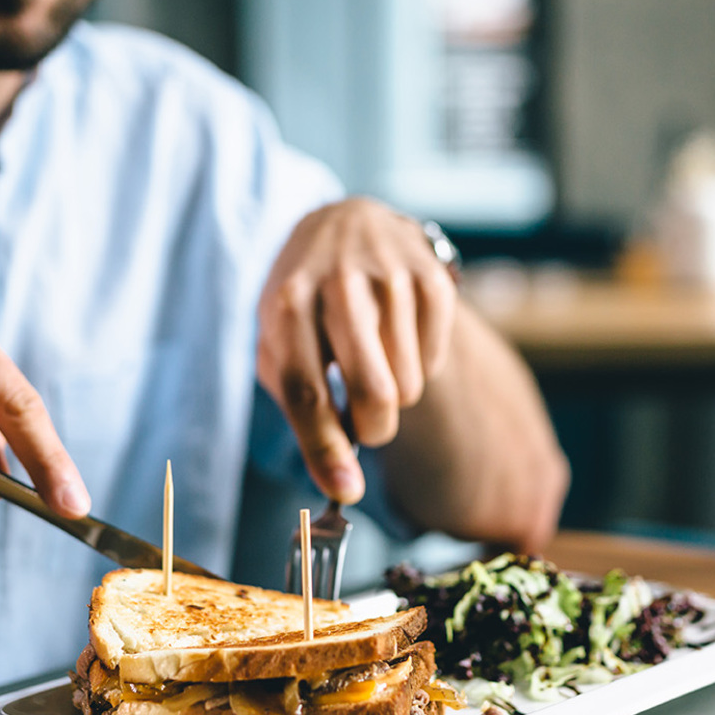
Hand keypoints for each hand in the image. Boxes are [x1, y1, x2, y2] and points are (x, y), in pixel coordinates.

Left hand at [256, 197, 455, 502]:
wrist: (344, 223)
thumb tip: (341, 483)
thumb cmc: (305, 302)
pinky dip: (420, 366)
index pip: (307, 392)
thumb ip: (300, 408)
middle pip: (371, 392)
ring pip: (408, 386)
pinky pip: (435, 361)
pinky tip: (398, 337)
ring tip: (375, 360)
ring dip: (395, 395)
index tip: (346, 492)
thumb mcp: (279, 342)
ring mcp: (389, 277)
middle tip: (369, 427)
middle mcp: (338, 285)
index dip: (326, 449)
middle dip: (374, 430)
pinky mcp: (431, 276)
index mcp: (286, 305)